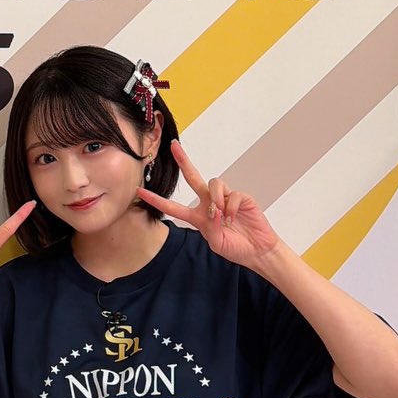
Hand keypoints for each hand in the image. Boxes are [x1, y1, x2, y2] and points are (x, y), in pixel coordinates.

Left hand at [138, 142, 279, 267]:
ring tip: (223, 216)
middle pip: (193, 177)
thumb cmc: (235, 247)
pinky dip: (232, 207)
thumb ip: (211, 227)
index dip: (156, 200)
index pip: (173, 206)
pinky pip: (233, 194)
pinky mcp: (241, 197)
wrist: (257, 250)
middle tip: (174, 146)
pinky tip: (235, 218)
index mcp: (198, 216)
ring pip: (214, 183)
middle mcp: (209, 203)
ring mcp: (225, 198)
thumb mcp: (216, 242)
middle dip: (183, 161)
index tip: (140, 191)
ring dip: (216, 199)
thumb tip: (214, 210)